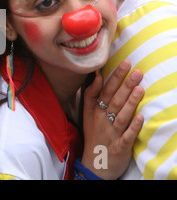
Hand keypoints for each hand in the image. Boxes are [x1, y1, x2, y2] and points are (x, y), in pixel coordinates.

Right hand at [80, 60, 143, 179]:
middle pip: (114, 100)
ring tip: (140, 89)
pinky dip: (133, 127)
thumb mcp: (87, 115)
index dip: (115, 77)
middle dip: (125, 85)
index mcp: (94, 111)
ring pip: (121, 116)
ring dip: (130, 103)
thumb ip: (91, 95)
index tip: (125, 63)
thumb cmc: (94, 136)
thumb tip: (98, 77)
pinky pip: (127, 136)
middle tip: (137, 71)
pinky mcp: (120, 147)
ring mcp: (111, 134)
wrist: (95, 164)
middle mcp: (102, 120)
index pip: (105, 91)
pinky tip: (141, 118)